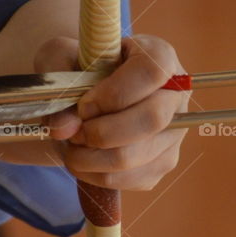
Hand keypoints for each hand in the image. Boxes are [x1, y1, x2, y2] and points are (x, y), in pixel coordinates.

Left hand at [39, 35, 189, 190]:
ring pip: (134, 157)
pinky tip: (81, 155)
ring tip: (71, 142)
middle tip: (74, 130)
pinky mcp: (162, 163)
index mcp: (160, 57)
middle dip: (102, 131)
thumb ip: (59, 83)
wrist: (86, 92)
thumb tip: (64, 128)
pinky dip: (93, 173)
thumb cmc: (78, 67)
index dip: (114, 93)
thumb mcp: (60, 57)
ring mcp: (174, 133)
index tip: (84, 105)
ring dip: (90, 157)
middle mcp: (176, 95)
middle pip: (152, 119)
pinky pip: (126, 179)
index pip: (151, 72)